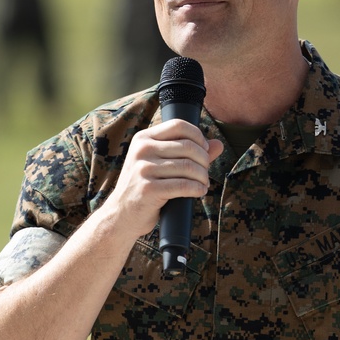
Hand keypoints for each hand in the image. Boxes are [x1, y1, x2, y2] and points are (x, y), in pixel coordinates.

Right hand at [106, 119, 223, 239]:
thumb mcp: (160, 164)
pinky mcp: (148, 189)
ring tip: (203, 184)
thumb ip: (188, 152)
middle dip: (204, 160)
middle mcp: (142, 150)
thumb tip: (218, 144)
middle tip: (205, 172)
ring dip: (202, 177)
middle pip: (187, 146)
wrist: (121, 215)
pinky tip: (200, 191)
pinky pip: (183, 185)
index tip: (205, 150)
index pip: (179, 125)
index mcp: (143, 138)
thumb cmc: (144, 187)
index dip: (198, 136)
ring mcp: (143, 170)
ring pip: (188, 167)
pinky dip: (197, 189)